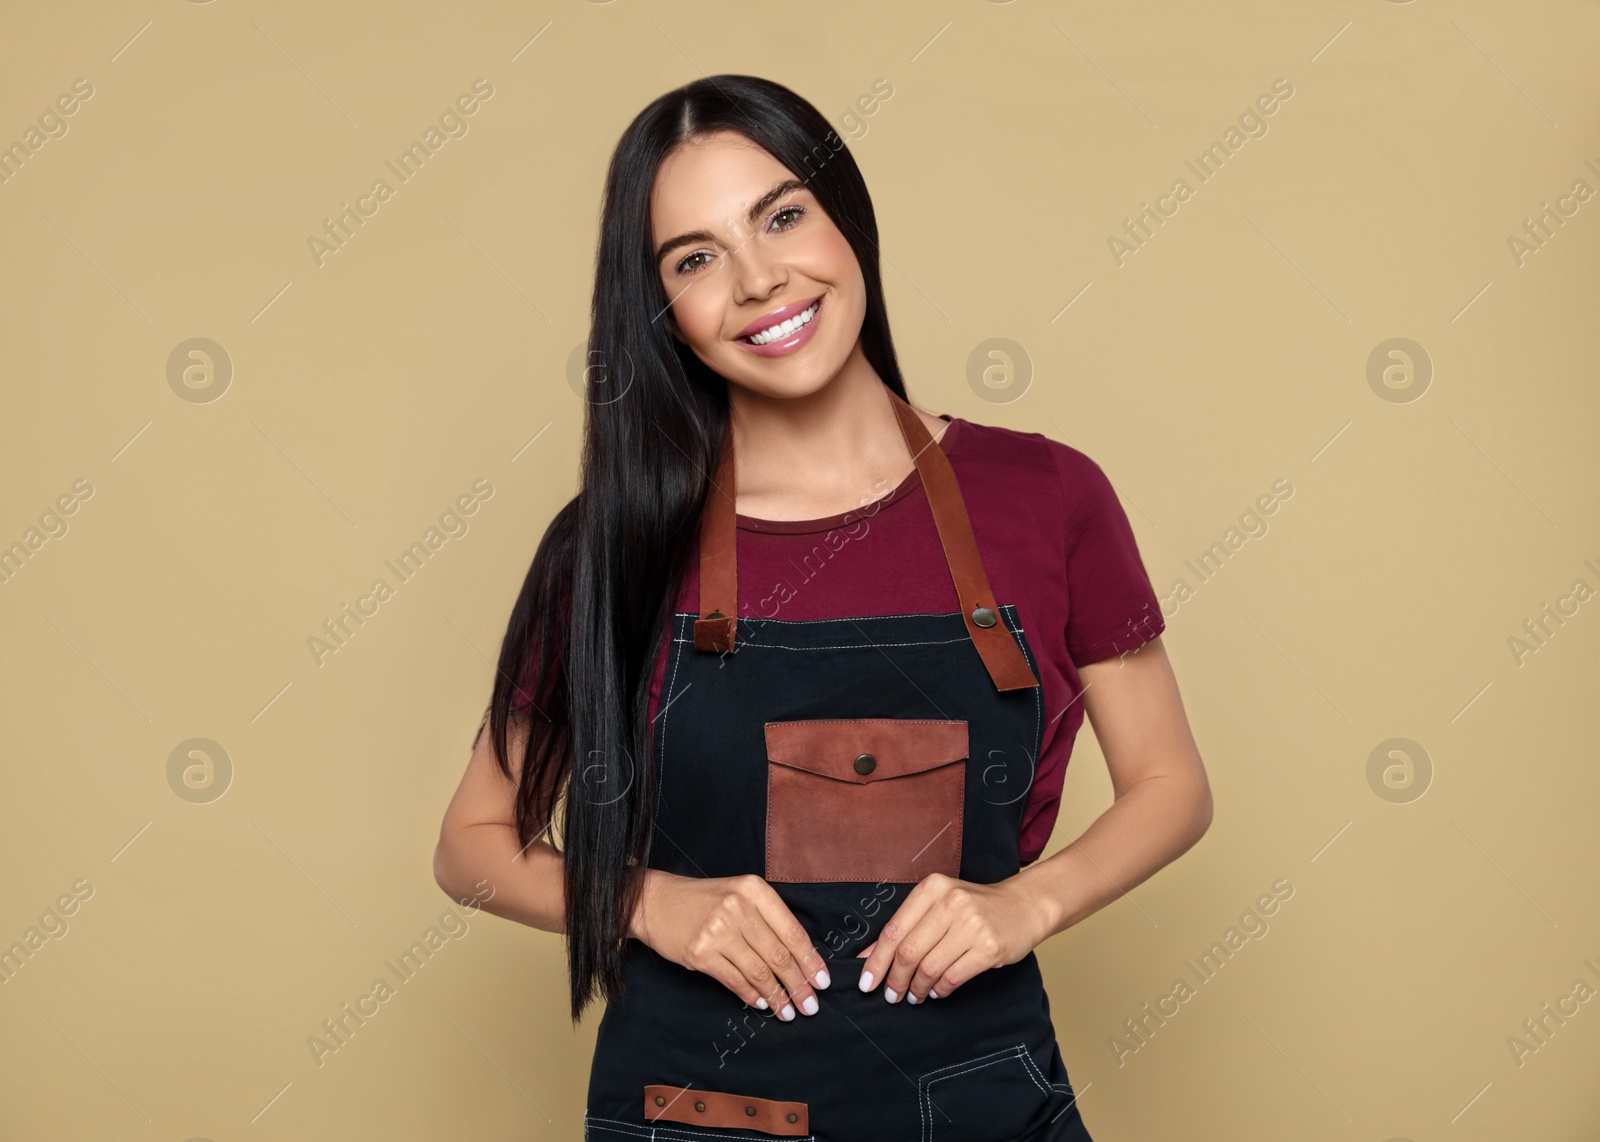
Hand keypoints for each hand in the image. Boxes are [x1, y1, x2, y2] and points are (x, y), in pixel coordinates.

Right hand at [629, 870, 830, 1020]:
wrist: (656, 902)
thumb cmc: (704, 900)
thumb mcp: (740, 895)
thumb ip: (768, 919)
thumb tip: (801, 959)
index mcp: (755, 890)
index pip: (792, 932)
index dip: (811, 961)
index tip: (823, 982)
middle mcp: (738, 908)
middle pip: (779, 955)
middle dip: (799, 985)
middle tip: (811, 1006)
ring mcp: (718, 930)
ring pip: (759, 972)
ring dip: (778, 996)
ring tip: (789, 1012)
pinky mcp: (700, 953)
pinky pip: (735, 981)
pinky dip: (752, 996)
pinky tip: (763, 1004)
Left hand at [854, 873, 1050, 1003]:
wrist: (1025, 905)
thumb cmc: (976, 907)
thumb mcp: (940, 904)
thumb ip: (907, 926)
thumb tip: (869, 956)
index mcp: (932, 888)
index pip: (894, 930)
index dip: (876, 960)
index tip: (866, 981)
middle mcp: (951, 902)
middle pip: (909, 951)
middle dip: (895, 979)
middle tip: (891, 995)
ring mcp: (972, 924)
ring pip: (929, 967)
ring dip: (917, 988)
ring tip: (915, 996)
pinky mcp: (989, 947)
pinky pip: (952, 977)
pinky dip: (940, 990)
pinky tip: (936, 992)